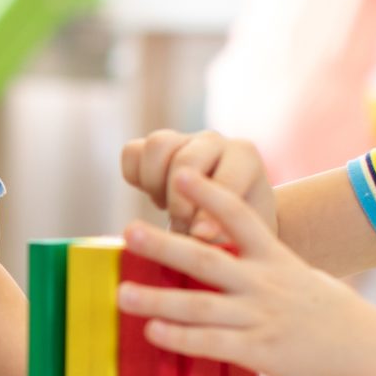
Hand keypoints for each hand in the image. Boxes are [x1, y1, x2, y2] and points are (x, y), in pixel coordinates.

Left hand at [116, 176, 375, 375]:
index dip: (208, 193)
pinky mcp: (261, 352)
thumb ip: (264, 266)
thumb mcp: (299, 277)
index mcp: (274, 258)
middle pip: (206, 259)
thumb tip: (229, 257)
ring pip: (200, 306)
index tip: (181, 173)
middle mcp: (264, 283)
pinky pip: (212, 344)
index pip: (239, 216)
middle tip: (128, 232)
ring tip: (122, 294)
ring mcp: (261, 317)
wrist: (370, 350)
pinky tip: (152, 333)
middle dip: (163, 246)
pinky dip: (180, 338)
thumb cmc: (332, 314)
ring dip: (157, 299)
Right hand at [120, 128, 276, 242]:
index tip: (201, 237)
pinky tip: (156, 196)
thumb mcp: (238, 232)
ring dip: (155, 184)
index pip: (224, 176)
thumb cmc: (236, 227)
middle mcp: (214, 141)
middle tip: (183, 227)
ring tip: (167, 208)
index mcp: (244, 156)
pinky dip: (136, 177)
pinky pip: (132, 152)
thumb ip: (221, 234)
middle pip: (185, 159)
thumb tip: (197, 234)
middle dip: (179, 201)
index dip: (209, 210)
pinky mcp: (155, 147)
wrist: (224, 215)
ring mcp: (182, 139)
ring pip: (156, 145)